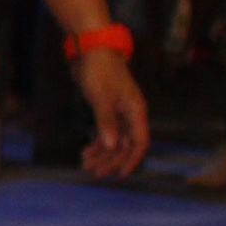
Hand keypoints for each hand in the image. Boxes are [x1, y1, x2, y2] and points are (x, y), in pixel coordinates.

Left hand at [74, 49, 150, 178]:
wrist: (92, 51)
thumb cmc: (100, 71)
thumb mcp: (102, 97)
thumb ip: (107, 121)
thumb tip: (111, 146)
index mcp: (136, 112)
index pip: (139, 142)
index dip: (132, 159)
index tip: (121, 174)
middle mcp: (130, 114)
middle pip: (124, 144)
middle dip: (111, 159)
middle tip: (94, 172)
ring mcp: (118, 112)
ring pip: (114, 139)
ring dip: (102, 153)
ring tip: (86, 165)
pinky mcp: (106, 109)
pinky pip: (105, 131)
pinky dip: (97, 142)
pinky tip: (86, 152)